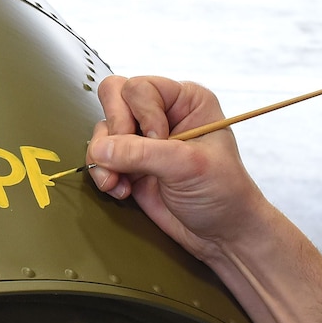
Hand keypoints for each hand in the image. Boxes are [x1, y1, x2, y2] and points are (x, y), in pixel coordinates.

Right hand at [86, 75, 271, 262]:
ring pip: (102, 129)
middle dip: (115, 131)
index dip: (142, 115)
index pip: (140, 88)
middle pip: (114, 98)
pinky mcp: (129, 163)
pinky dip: (103, 174)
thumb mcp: (188, 166)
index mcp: (185, 100)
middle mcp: (161, 113)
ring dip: (104, 158)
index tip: (160, 142)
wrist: (221, 234)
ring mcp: (142, 139)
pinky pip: (99, 156)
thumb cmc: (222, 193)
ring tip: (121, 183)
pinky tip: (122, 191)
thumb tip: (100, 148)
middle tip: (128, 159)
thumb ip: (142, 153)